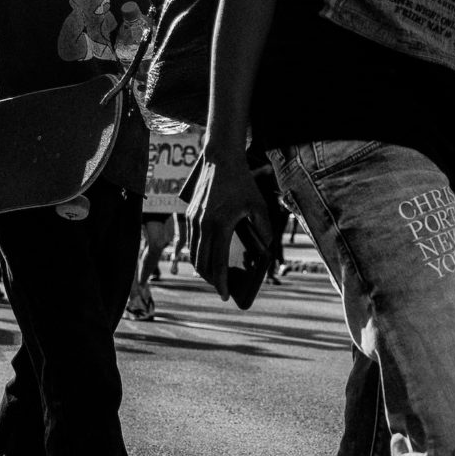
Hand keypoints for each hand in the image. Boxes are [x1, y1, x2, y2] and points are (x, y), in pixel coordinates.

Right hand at [191, 144, 269, 297]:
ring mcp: (193, 220)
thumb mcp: (259, 206)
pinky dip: (198, 254)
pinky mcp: (189, 215)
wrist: (220, 159)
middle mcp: (202, 225)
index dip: (221, 283)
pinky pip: (191, 242)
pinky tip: (208, 257)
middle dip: (211, 280)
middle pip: (202, 263)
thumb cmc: (242, 183)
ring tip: (215, 276)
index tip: (225, 295)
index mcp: (220, 226)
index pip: (217, 263)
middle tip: (222, 288)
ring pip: (194, 254)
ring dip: (203, 268)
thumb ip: (264, 230)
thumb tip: (265, 249)